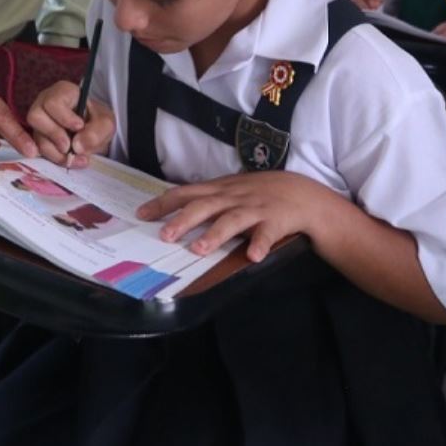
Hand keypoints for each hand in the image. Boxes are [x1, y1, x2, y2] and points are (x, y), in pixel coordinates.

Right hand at [27, 80, 114, 168]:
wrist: (95, 135)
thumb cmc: (97, 122)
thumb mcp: (106, 124)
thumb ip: (96, 132)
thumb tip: (77, 146)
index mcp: (62, 93)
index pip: (53, 102)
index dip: (64, 117)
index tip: (79, 127)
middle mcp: (45, 105)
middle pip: (35, 116)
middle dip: (53, 134)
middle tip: (69, 146)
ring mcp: (40, 124)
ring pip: (36, 137)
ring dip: (54, 152)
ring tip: (73, 158)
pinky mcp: (38, 140)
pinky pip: (38, 151)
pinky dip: (52, 159)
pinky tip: (67, 162)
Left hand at [137, 171, 340, 262]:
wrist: (303, 194)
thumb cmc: (261, 193)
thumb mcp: (233, 190)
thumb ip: (208, 199)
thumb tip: (174, 212)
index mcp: (222, 189)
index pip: (187, 193)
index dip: (164, 203)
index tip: (142, 214)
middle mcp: (235, 197)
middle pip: (206, 205)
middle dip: (184, 220)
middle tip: (165, 236)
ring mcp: (256, 208)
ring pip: (233, 220)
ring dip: (215, 234)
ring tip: (198, 249)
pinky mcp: (276, 221)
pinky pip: (268, 233)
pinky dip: (260, 243)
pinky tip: (252, 256)